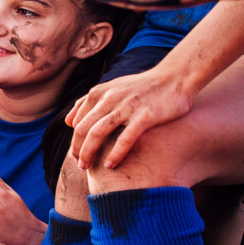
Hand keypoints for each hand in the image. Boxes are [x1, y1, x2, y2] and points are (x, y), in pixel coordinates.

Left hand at [67, 68, 193, 169]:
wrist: (176, 77)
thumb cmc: (142, 87)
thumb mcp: (111, 89)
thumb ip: (88, 103)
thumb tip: (67, 122)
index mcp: (98, 93)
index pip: (77, 121)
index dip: (75, 140)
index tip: (77, 154)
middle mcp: (108, 99)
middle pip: (83, 129)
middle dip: (77, 149)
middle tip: (80, 165)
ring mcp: (126, 107)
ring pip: (97, 133)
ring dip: (88, 153)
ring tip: (86, 167)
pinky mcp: (145, 116)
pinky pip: (124, 138)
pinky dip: (114, 154)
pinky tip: (110, 165)